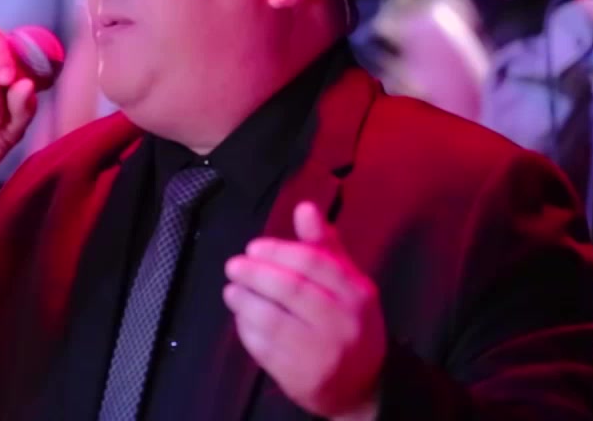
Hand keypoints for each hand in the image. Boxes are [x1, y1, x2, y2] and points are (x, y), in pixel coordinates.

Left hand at [224, 202, 383, 419]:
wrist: (361, 386)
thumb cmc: (346, 321)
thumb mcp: (346, 282)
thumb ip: (323, 246)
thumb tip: (304, 207)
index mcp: (357, 292)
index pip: (314, 262)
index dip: (278, 251)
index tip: (253, 247)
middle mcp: (344, 322)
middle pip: (292, 290)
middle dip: (256, 275)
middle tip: (233, 266)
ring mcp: (324, 353)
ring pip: (275, 321)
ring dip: (245, 302)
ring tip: (231, 291)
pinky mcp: (303, 378)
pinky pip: (266, 349)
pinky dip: (247, 331)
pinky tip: (241, 319)